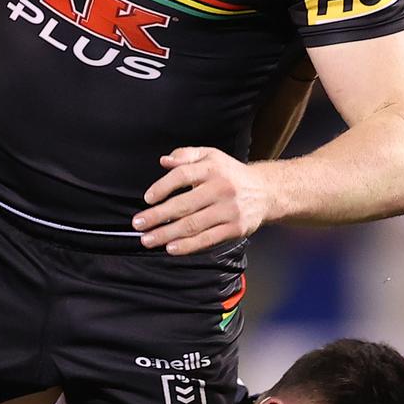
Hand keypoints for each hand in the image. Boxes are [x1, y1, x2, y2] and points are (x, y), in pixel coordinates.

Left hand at [132, 147, 271, 254]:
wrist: (265, 191)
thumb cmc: (230, 173)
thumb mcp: (210, 156)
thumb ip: (186, 155)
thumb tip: (164, 161)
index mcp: (212, 168)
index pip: (182, 175)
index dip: (162, 187)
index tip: (147, 199)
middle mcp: (221, 188)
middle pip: (184, 204)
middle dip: (158, 216)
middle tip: (138, 224)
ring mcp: (229, 210)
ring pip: (193, 225)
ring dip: (167, 234)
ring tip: (148, 239)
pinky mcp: (235, 229)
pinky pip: (208, 239)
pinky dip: (188, 246)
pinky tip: (171, 248)